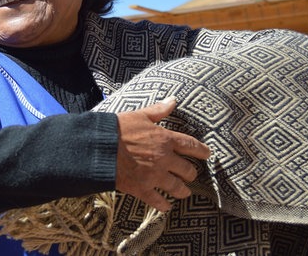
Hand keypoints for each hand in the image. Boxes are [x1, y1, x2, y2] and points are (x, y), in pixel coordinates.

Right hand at [115, 97, 210, 211]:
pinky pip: (158, 201)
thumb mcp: (140, 115)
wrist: (100, 148)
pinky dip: (164, 205)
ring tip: (184, 193)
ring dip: (182, 191)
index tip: (208, 154)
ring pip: (176, 187)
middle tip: (191, 175)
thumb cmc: (118, 129)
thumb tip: (173, 100)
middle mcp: (164, 159)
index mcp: (165, 139)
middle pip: (187, 170)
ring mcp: (154, 176)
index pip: (191, 145)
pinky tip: (167, 207)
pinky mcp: (142, 189)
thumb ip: (158, 110)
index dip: (202, 151)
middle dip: (191, 173)